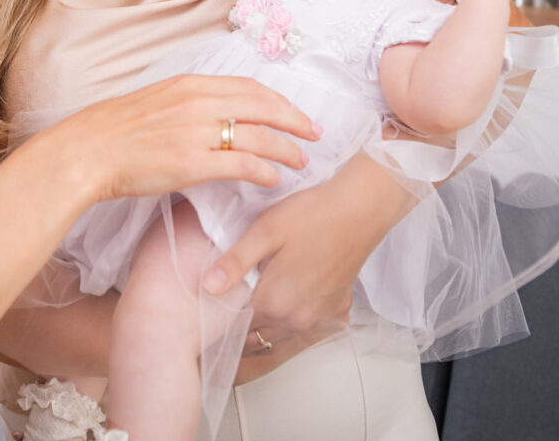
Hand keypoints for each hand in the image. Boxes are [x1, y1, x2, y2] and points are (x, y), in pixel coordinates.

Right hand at [28, 75, 322, 206]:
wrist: (86, 152)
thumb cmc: (112, 131)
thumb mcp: (154, 102)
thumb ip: (186, 105)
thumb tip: (210, 116)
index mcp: (188, 84)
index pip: (247, 87)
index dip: (278, 100)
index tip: (294, 112)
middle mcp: (197, 103)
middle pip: (262, 107)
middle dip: (294, 120)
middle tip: (314, 133)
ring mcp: (196, 132)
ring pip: (258, 137)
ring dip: (285, 149)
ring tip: (300, 161)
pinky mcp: (192, 163)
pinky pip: (242, 165)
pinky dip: (265, 171)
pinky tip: (274, 179)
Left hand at [202, 156, 411, 349]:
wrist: (359, 210)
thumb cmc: (312, 214)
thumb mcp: (264, 231)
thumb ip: (234, 263)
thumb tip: (206, 288)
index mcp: (275, 302)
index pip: (233, 331)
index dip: (213, 330)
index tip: (199, 331)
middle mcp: (298, 320)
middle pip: (254, 345)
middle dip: (232, 345)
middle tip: (210, 342)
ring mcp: (319, 321)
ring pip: (278, 348)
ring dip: (257, 348)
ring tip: (234, 345)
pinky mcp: (334, 315)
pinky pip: (302, 340)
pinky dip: (284, 340)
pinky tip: (271, 328)